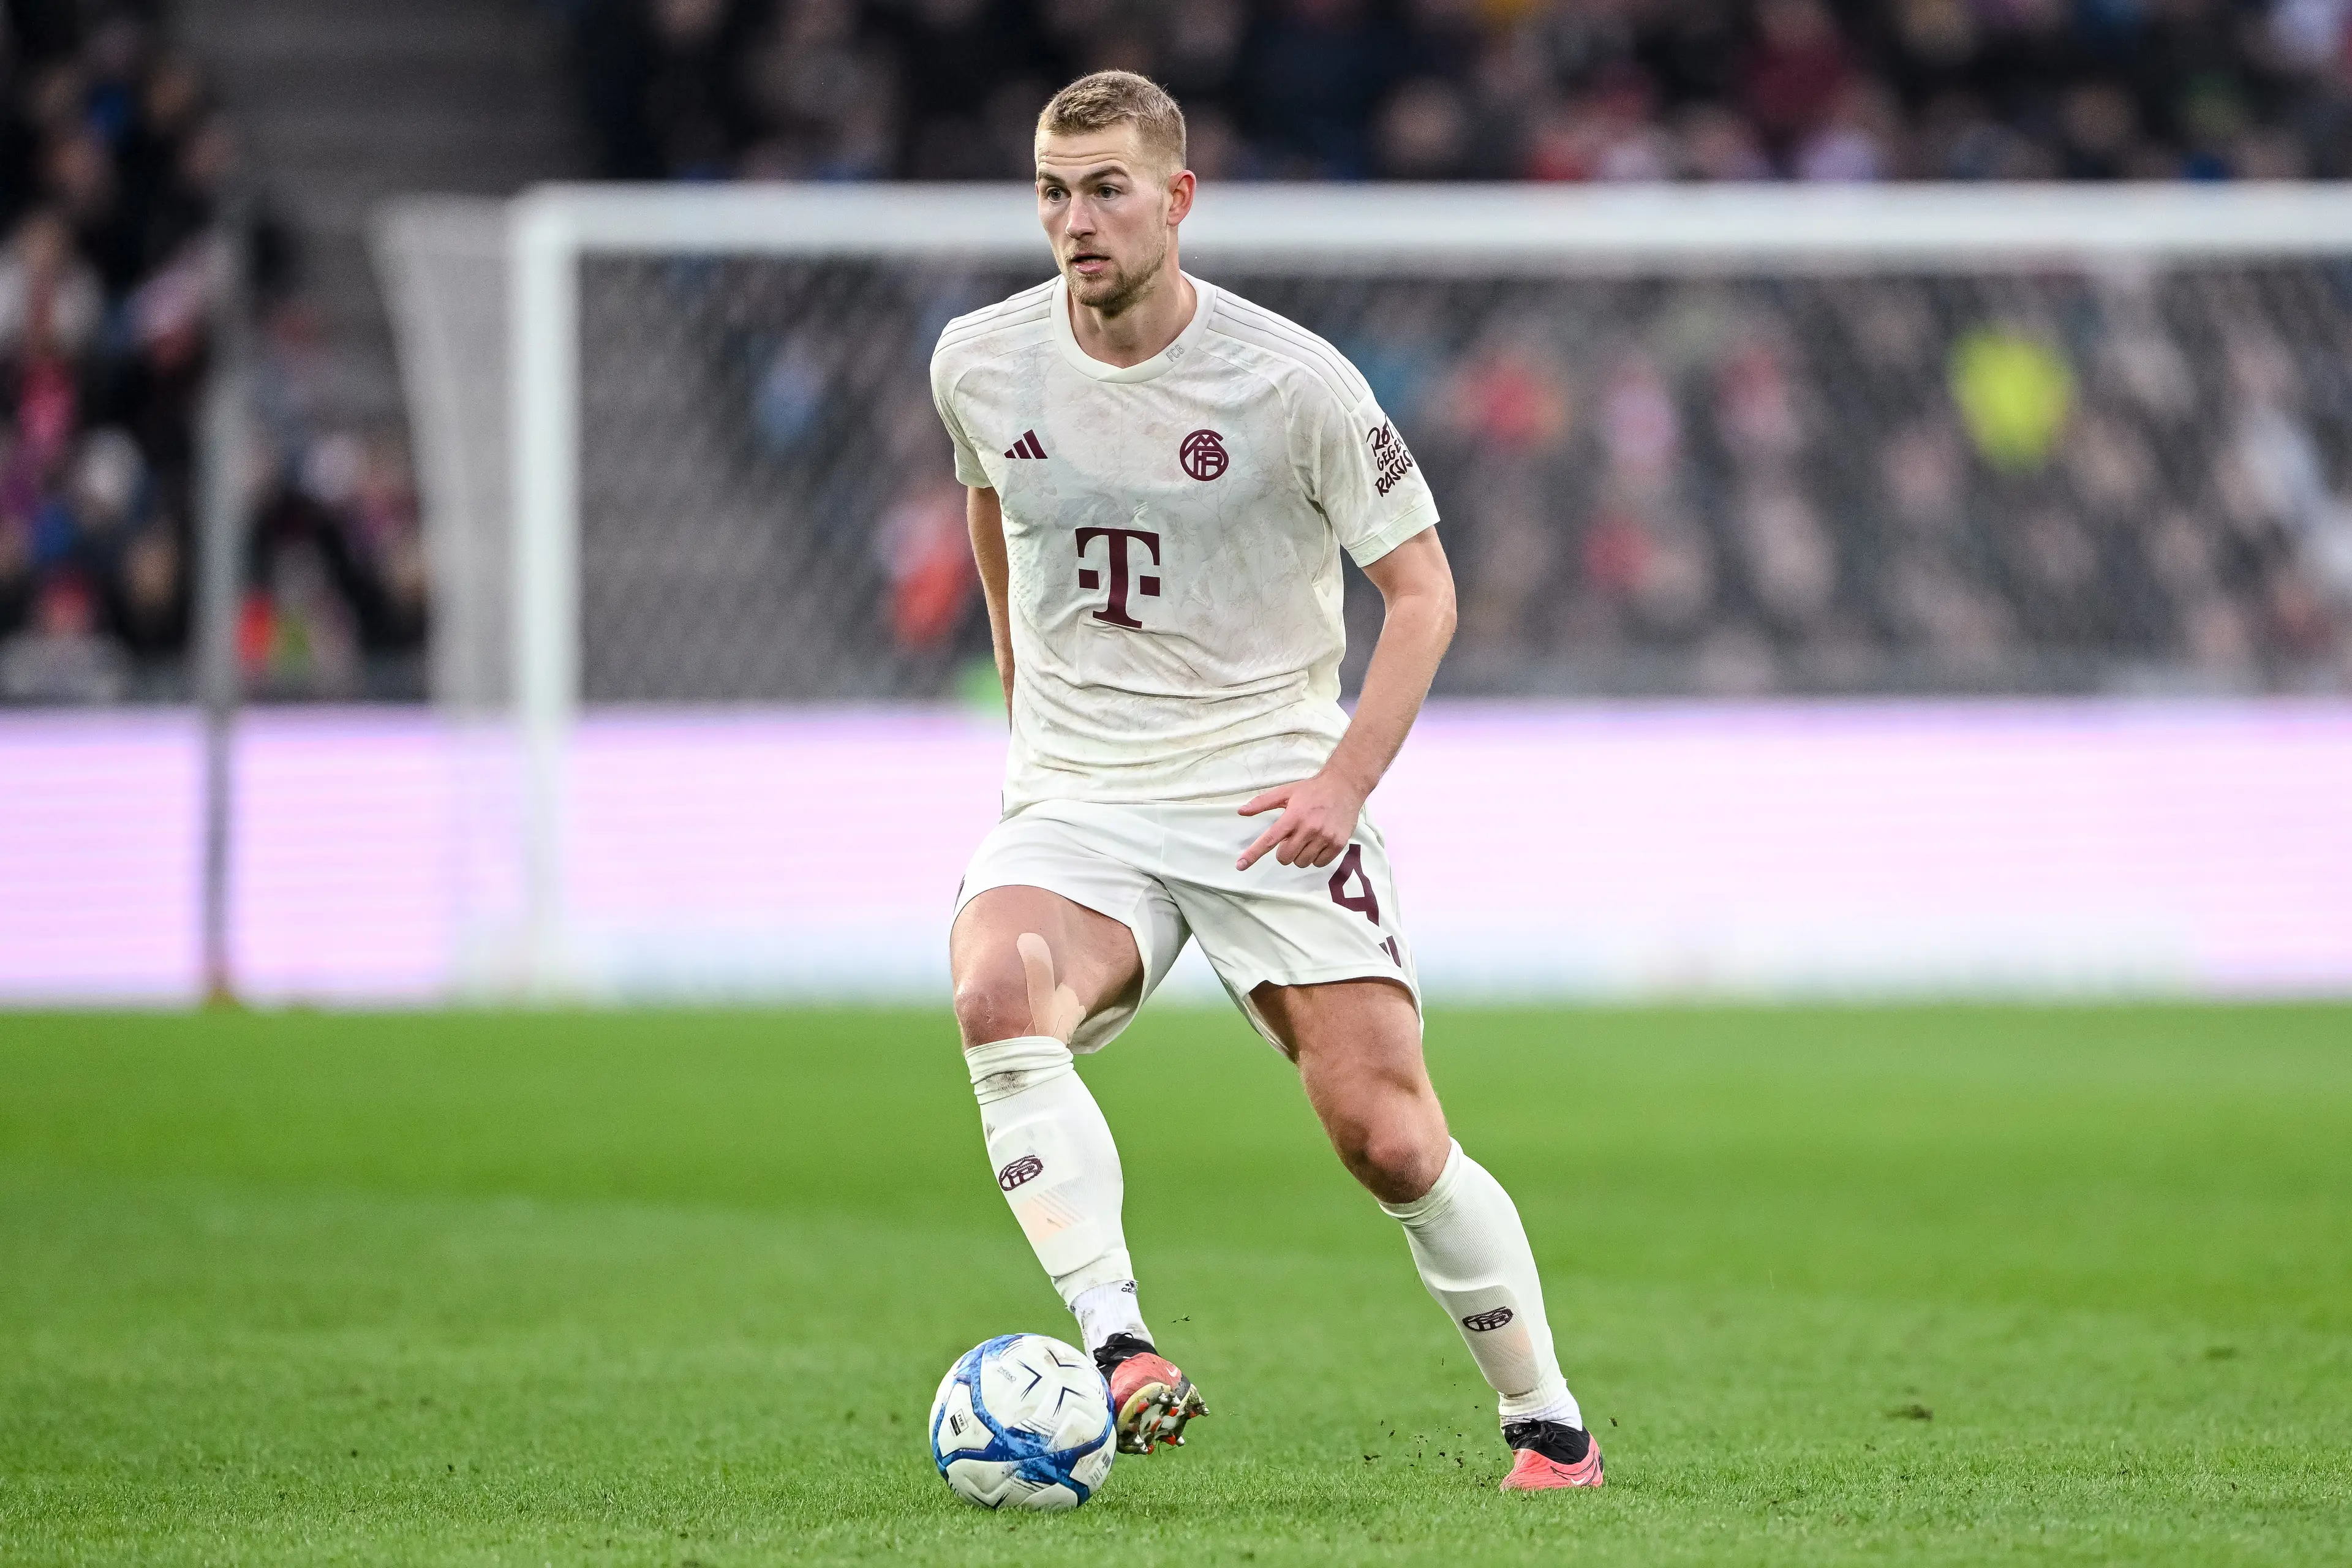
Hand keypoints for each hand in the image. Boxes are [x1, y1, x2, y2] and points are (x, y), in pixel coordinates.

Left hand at [1236, 769, 1367, 870]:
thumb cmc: (1312, 790)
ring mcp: (1324, 838)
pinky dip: (1315, 858)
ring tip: (1307, 839)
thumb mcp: (1286, 792)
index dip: (1253, 854)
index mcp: (1292, 816)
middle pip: (1285, 858)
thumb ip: (1263, 802)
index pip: (1269, 840)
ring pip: (1302, 863)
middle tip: (1292, 839)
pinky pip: (1319, 863)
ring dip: (1300, 855)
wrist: (1345, 786)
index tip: (1240, 866)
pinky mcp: (1338, 844)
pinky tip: (1318, 843)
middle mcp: (1308, 829)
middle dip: (1284, 852)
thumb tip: (1241, 811)